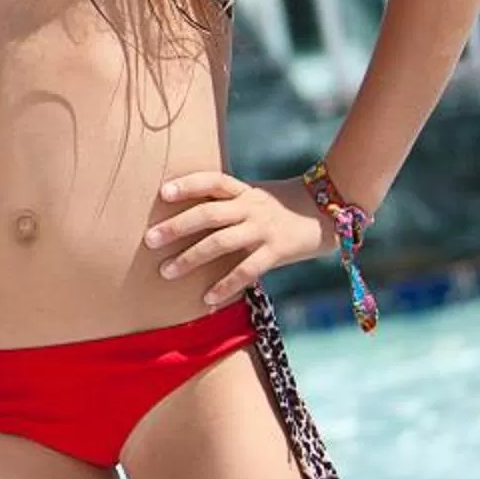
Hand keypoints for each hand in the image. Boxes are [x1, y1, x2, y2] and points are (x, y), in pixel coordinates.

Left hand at [143, 170, 332, 305]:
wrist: (330, 213)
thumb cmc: (282, 207)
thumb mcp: (255, 196)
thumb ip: (228, 203)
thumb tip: (186, 214)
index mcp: (244, 191)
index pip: (212, 181)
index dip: (188, 184)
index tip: (162, 193)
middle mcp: (251, 207)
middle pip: (208, 214)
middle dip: (176, 227)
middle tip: (149, 240)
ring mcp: (264, 229)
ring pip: (221, 243)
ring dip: (190, 258)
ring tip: (166, 272)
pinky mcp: (277, 251)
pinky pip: (247, 270)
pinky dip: (225, 285)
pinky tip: (206, 298)